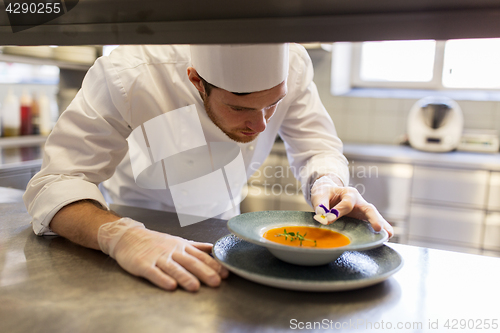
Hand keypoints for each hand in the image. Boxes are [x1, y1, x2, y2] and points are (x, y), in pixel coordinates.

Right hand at [98, 218, 228, 291]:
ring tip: (195, 287)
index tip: (225, 274)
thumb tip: (214, 248)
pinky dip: (162, 279)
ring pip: (174, 268)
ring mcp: (158, 258)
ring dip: (185, 277)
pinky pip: (154, 273)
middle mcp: (172, 252)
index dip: (213, 265)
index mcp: (182, 247)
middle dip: (204, 272)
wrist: (129, 237)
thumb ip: (196, 247)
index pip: (201, 256)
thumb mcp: (178, 241)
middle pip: (190, 262)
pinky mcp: (143, 265)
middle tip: (216, 282)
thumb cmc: (155, 241)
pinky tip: (170, 286)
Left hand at [310, 175, 393, 237]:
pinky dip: (381, 228)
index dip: (337, 213)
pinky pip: (373, 222)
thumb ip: (321, 205)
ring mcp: (363, 210)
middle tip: (377, 228)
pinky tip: (387, 237)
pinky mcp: (363, 218)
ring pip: (375, 216)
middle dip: (373, 218)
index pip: (347, 204)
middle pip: (369, 209)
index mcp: (349, 193)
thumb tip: (324, 218)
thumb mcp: (319, 195)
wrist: (328, 192)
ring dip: (382, 225)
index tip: (327, 220)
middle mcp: (359, 201)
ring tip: (388, 235)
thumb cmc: (324, 193)